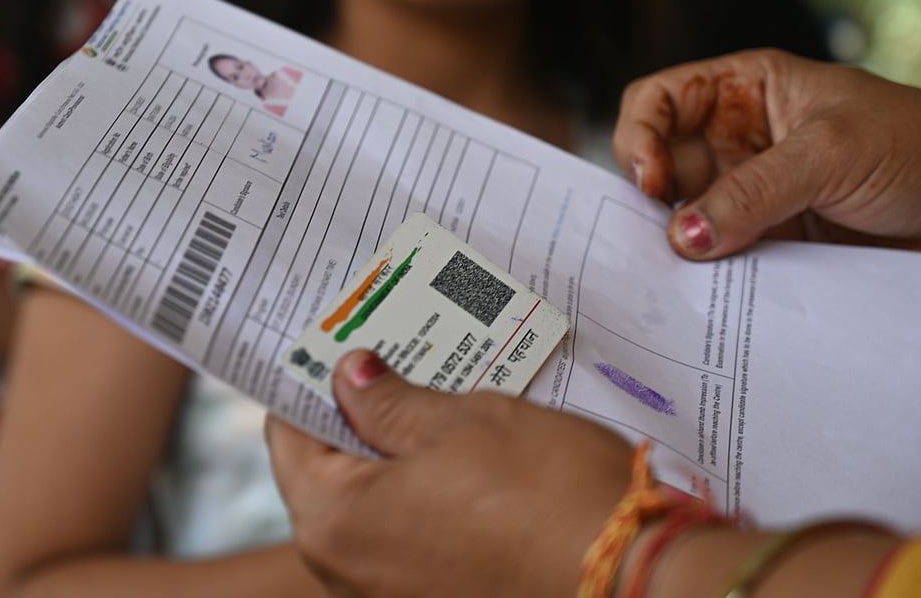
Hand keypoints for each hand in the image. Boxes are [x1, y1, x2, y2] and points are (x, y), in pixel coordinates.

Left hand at [266, 350, 633, 597]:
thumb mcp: (460, 423)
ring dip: (398, 458)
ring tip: (438, 404)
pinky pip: (411, 542)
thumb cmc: (545, 495)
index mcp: (334, 522)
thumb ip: (388, 402)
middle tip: (394, 364)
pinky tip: (467, 462)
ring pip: (374, 509)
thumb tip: (349, 377)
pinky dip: (427, 500)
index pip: (288, 436)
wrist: (635, 581)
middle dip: (360, 418)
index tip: (335, 348)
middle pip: (330, 475)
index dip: (311, 384)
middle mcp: (347, 574)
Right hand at [613, 49, 920, 258]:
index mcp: (744, 91)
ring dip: (679, 245)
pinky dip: (711, 275)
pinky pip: (722, 257)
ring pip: (687, 217)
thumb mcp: (831, 152)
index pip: (658, 102)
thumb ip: (754, 191)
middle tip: (648, 240)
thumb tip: (683, 237)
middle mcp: (737, 140)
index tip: (652, 184)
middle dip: (649, 201)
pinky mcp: (770, 240)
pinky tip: (711, 292)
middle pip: (662, 165)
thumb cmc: (916, 145)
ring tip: (678, 274)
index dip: (640, 137)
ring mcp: (752, 194)